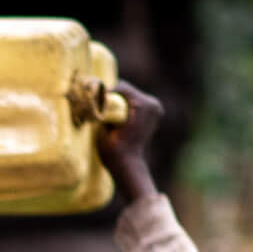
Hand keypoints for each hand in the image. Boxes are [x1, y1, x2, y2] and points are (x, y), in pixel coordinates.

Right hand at [96, 80, 161, 200]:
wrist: (128, 164)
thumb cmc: (113, 149)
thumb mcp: (104, 126)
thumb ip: (105, 110)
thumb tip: (99, 100)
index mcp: (142, 104)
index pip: (122, 87)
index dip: (107, 91)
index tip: (96, 96)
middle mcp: (152, 104)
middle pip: (129, 91)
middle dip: (115, 96)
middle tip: (101, 102)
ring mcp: (156, 109)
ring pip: (133, 97)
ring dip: (121, 101)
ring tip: (109, 109)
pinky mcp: (155, 114)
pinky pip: (138, 104)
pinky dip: (128, 107)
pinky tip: (119, 115)